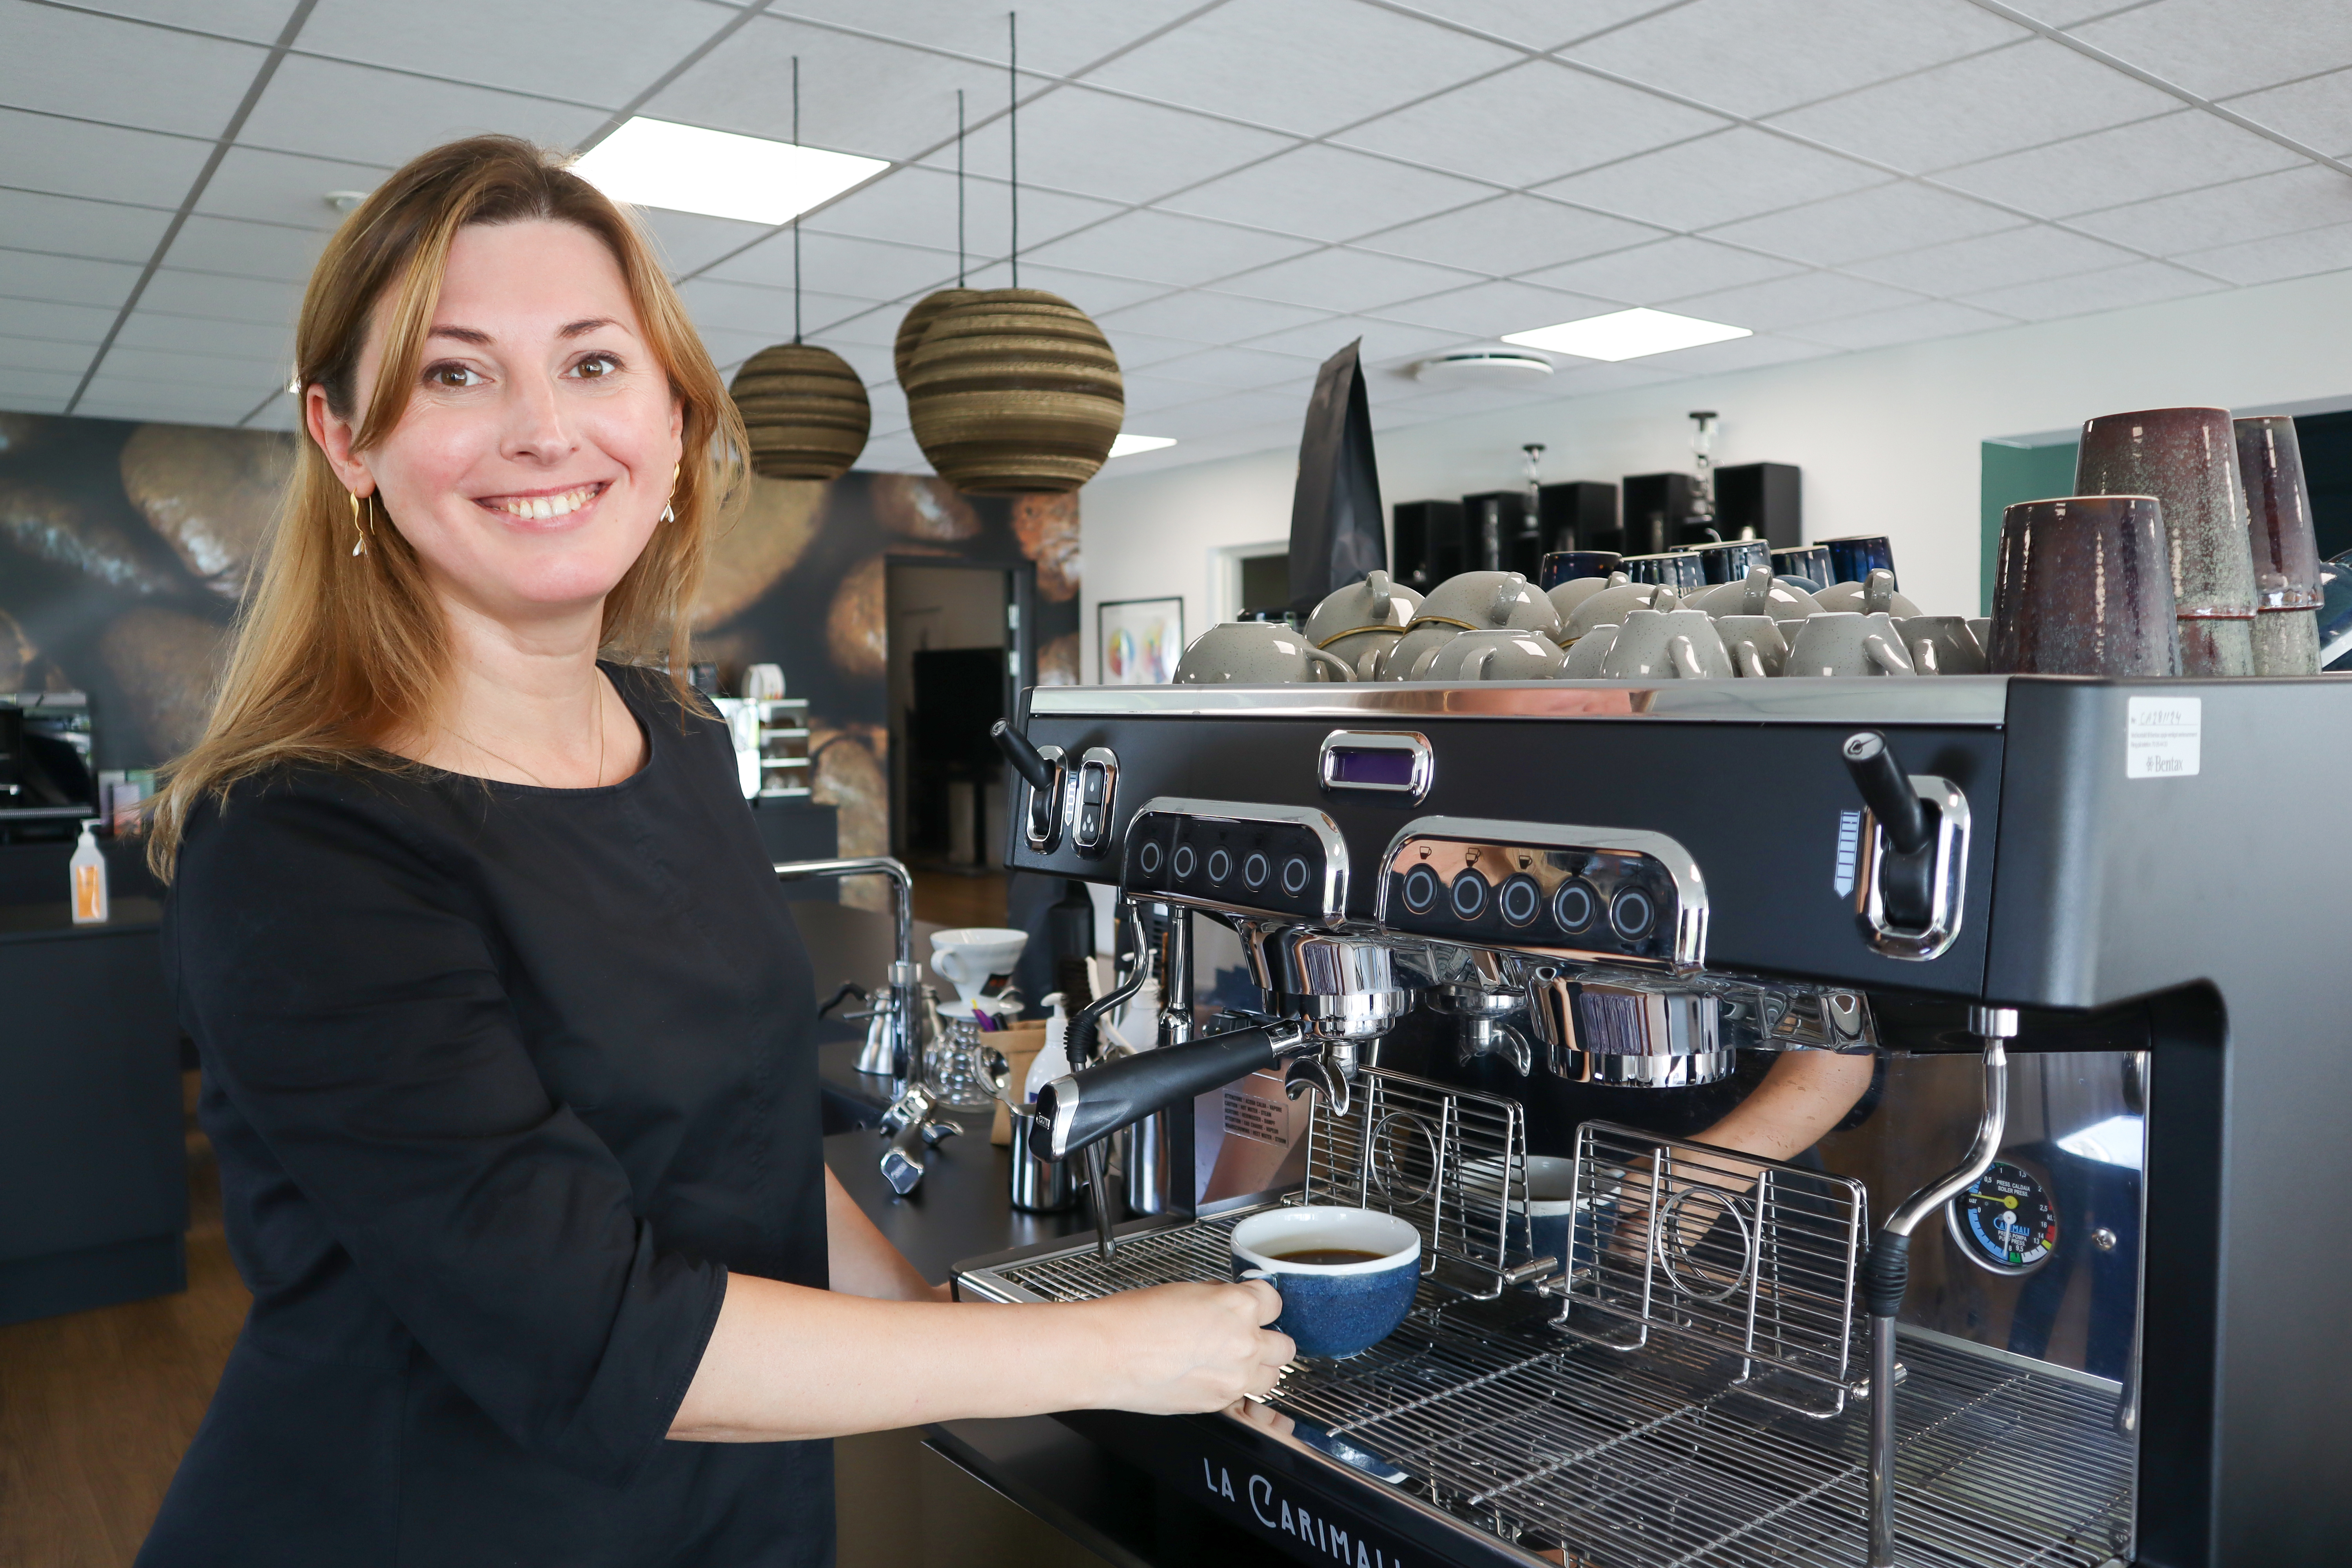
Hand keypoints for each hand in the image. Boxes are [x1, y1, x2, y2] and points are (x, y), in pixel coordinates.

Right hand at [1081, 1280, 1293, 1414]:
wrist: (1108, 1354)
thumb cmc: (1135, 1319)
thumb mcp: (1187, 1291)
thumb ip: (1220, 1299)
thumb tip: (1230, 1305)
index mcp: (1238, 1306)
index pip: (1274, 1302)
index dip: (1261, 1302)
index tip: (1254, 1306)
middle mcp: (1245, 1343)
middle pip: (1285, 1346)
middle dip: (1269, 1339)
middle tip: (1249, 1336)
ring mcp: (1235, 1378)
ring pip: (1273, 1377)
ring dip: (1260, 1368)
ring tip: (1235, 1361)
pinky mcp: (1219, 1403)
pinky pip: (1244, 1397)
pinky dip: (1235, 1388)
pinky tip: (1211, 1376)